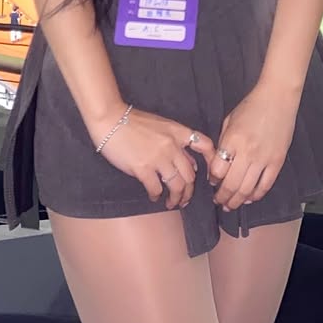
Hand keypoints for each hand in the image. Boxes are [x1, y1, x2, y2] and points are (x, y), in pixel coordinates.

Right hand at [93, 107, 215, 210]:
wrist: (111, 119)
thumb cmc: (133, 122)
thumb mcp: (161, 125)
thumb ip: (177, 141)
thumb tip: (191, 161)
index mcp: (178, 132)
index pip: (205, 145)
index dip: (212, 162)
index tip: (210, 177)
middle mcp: (172, 145)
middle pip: (191, 175)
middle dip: (189, 191)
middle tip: (184, 199)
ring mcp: (158, 158)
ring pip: (177, 185)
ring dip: (176, 198)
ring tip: (171, 203)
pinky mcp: (143, 168)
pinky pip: (157, 188)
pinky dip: (157, 196)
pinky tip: (154, 196)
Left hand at [209, 83, 298, 211]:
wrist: (277, 98)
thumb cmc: (251, 106)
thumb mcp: (229, 120)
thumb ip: (223, 142)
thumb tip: (218, 165)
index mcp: (232, 139)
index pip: (218, 169)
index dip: (213, 179)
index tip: (212, 182)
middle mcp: (247, 152)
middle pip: (231, 184)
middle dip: (222, 196)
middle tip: (218, 201)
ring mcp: (264, 159)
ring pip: (247, 189)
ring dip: (237, 201)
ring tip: (230, 205)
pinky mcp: (277, 162)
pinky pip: (265, 185)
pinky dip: (256, 195)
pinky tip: (249, 198)